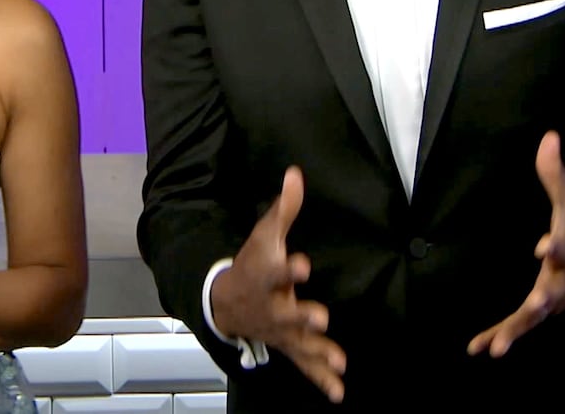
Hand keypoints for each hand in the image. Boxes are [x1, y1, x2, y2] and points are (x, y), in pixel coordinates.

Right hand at [210, 166, 345, 402]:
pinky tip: (338, 391)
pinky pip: (304, 363)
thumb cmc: (251, 264)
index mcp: (265, 275)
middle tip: (320, 316)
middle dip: (302, 315)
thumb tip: (296, 174)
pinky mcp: (288, 344)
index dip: (287, 267)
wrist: (225, 302)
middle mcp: (271, 305)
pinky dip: (321, 377)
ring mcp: (280, 329)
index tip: (301, 263)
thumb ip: (284, 209)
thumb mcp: (264, 234)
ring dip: (318, 350)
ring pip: (298, 341)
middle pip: (286, 311)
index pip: (274, 269)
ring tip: (339, 360)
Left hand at [467, 131, 564, 357]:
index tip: (545, 245)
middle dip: (539, 302)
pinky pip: (521, 324)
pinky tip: (477, 348)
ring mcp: (554, 297)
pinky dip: (502, 336)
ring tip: (492, 348)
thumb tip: (548, 135)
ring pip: (533, 317)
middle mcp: (563, 277)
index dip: (557, 245)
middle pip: (551, 291)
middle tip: (532, 308)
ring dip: (513, 331)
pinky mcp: (543, 309)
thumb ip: (555, 172)